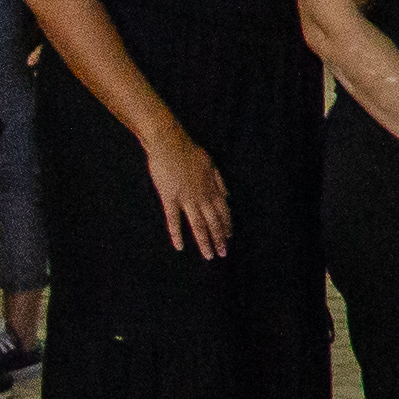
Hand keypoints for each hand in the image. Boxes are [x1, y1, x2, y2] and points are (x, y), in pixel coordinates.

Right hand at [143, 128, 232, 261]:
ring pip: (198, 225)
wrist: (169, 143)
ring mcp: (186, 198)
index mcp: (212, 188)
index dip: (226, 225)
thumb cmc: (188, 151)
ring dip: (204, 241)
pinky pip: (174, 220)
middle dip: (219, 238)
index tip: (229, 238)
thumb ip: (220, 181)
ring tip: (209, 256)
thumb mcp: (211, 164)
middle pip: (214, 222)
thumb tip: (228, 195)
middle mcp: (202, 196)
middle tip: (223, 253)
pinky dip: (177, 234)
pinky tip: (180, 247)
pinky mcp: (169, 198)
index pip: (223, 212)